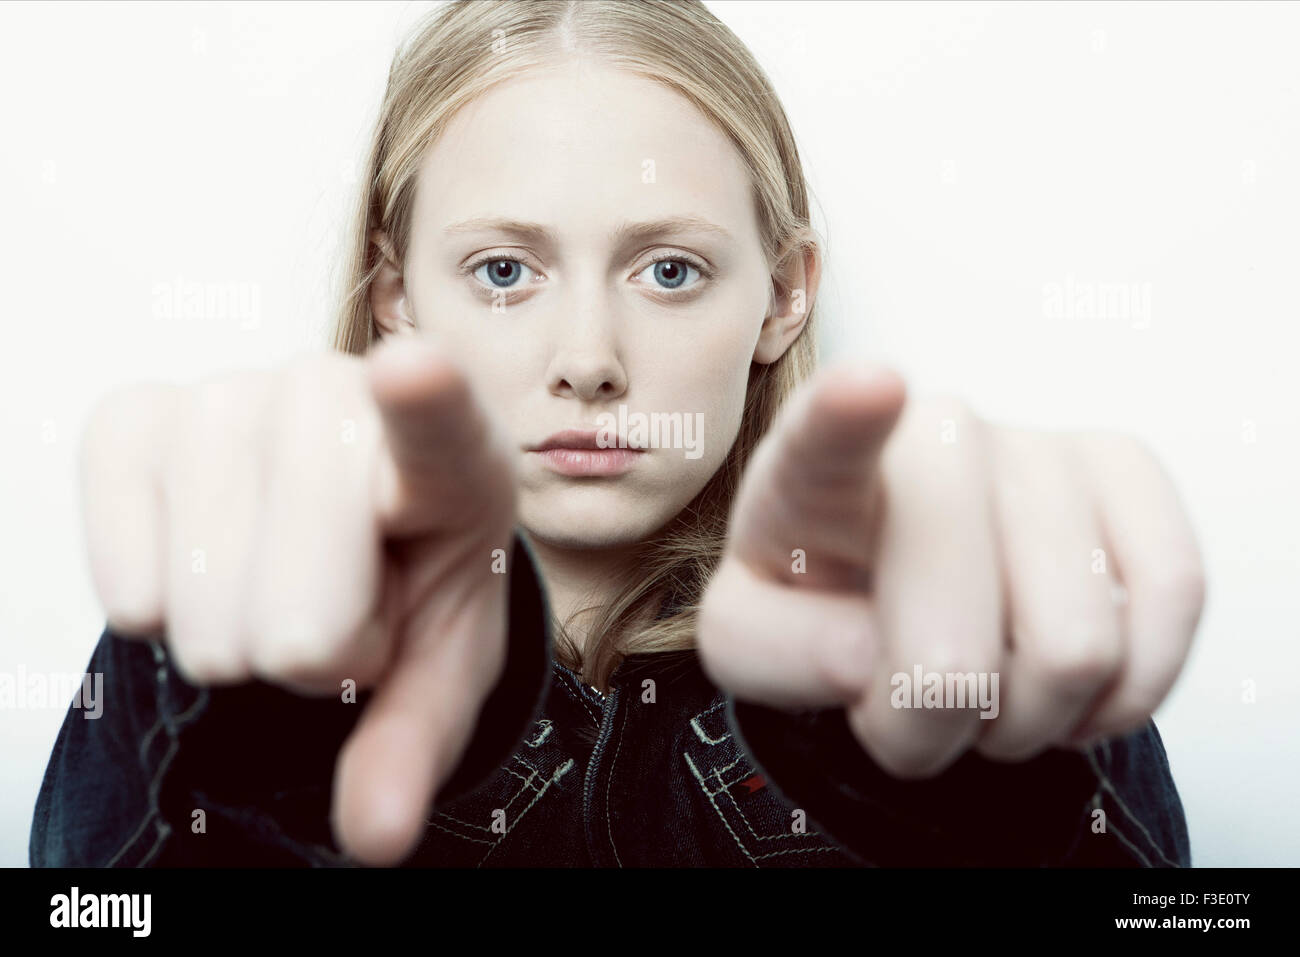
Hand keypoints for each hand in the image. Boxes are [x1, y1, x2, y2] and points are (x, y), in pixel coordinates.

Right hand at [79, 336, 518, 864]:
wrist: (349, 524)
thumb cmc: (414, 580)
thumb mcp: (441, 665)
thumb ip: (416, 744)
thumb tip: (376, 835)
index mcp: (453, 456)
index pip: (436, 427)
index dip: (423, 402)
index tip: (412, 372)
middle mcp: (335, 397)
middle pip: (298, 615)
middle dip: (315, 657)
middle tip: (346, 609)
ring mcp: (229, 396)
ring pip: (203, 609)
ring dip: (241, 635)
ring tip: (285, 580)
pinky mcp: (135, 416)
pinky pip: (120, 571)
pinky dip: (157, 606)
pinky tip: (208, 563)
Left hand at [696, 364, 1205, 776]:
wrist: (902, 591)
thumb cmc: (822, 604)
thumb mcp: (752, 642)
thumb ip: (774, 652)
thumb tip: (866, 652)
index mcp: (813, 474)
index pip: (824, 441)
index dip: (847, 417)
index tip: (872, 386)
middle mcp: (934, 437)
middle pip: (957, 646)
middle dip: (931, 724)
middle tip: (911, 705)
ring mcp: (1039, 446)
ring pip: (1076, 648)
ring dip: (1023, 718)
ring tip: (983, 687)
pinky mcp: (1128, 472)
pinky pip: (1173, 600)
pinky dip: (1120, 691)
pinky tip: (1062, 684)